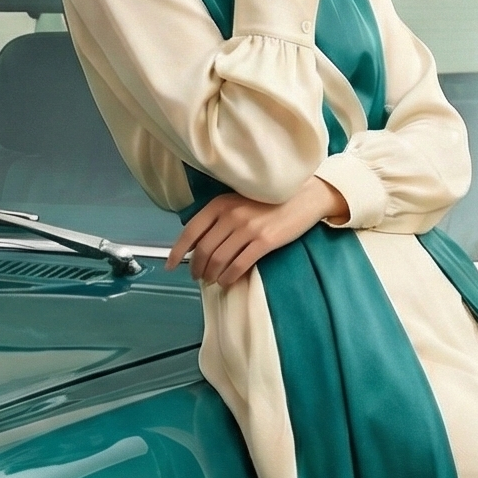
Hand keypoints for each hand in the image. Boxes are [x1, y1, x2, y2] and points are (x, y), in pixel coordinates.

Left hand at [167, 178, 346, 286]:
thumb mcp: (240, 199)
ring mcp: (248, 228)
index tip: (171, 264)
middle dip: (197, 267)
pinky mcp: (265, 241)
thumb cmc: (271, 199)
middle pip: (204, 249)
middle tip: (197, 276)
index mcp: (221, 203)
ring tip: (212, 280)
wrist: (305, 195)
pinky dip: (229, 277)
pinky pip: (239, 265)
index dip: (178, 250)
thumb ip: (220, 215)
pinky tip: (227, 281)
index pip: (191, 230)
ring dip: (212, 274)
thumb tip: (199, 241)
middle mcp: (231, 215)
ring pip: (219, 259)